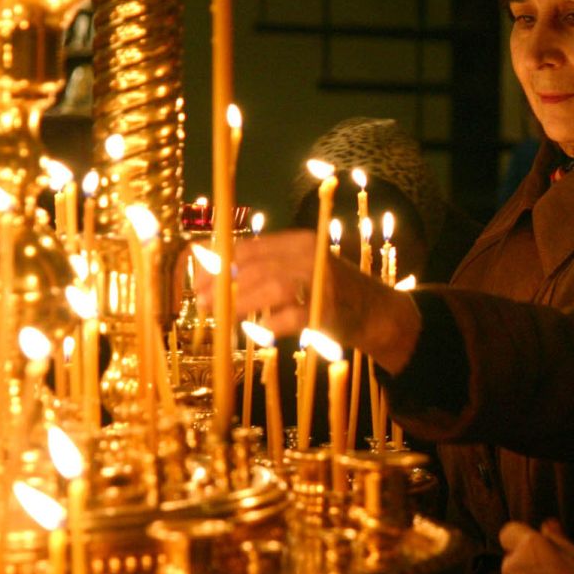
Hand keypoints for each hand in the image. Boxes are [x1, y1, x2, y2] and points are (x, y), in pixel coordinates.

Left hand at [189, 229, 420, 370]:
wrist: (376, 312)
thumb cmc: (329, 291)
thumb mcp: (301, 269)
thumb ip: (267, 268)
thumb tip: (215, 274)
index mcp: (299, 242)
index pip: (249, 247)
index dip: (218, 263)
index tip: (196, 280)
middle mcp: (309, 256)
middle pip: (255, 266)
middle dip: (221, 285)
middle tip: (200, 302)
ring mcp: (320, 282)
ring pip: (270, 288)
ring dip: (238, 303)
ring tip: (218, 316)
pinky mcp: (327, 311)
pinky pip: (289, 318)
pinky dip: (269, 325)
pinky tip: (255, 332)